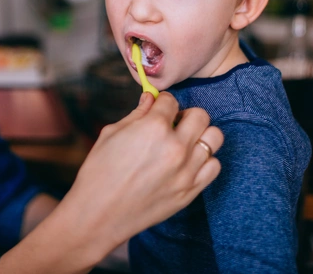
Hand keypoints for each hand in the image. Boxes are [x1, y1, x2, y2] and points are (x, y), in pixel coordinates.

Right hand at [63, 92, 222, 253]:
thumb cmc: (99, 173)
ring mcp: (186, 170)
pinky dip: (205, 160)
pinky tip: (189, 162)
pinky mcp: (191, 191)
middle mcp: (176, 147)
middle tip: (173, 124)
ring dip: (200, 135)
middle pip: (200, 115)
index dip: (163, 102)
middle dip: (186, 115)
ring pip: (214, 138)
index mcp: (154, 127)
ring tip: (184, 142)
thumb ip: (136, 113)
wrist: (98, 214)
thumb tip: (150, 98)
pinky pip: (214, 166)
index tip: (158, 108)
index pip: (171, 101)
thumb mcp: (111, 134)